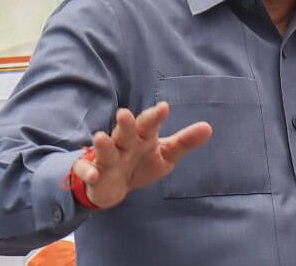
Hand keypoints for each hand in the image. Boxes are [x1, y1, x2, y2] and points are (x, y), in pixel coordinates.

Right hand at [71, 102, 211, 209]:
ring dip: (103, 144)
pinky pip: (87, 171)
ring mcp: (108, 158)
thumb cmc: (142, 163)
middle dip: (125, 124)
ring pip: (105, 149)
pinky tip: (93, 174)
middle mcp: (124, 144)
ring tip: (100, 137)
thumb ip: (184, 142)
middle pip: (125, 132)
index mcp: (143, 137)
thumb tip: (208, 127)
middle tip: (125, 113)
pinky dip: (88, 171)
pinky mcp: (94, 173)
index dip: (155, 116)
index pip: (149, 124)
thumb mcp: (165, 155)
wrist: (115, 187)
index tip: (164, 107)